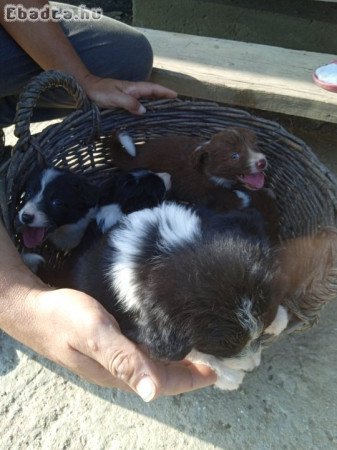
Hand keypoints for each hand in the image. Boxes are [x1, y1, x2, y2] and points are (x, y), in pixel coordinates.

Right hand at [25, 288, 216, 400]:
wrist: (34, 308)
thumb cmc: (63, 317)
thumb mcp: (94, 333)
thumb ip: (121, 359)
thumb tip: (152, 393)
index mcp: (119, 371)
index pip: (167, 382)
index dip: (196, 378)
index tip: (223, 369)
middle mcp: (121, 368)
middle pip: (166, 374)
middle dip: (194, 369)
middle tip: (223, 354)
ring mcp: (116, 356)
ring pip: (157, 362)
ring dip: (182, 357)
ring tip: (206, 343)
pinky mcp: (111, 342)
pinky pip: (145, 349)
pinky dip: (165, 344)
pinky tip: (173, 332)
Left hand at [81, 74, 176, 114]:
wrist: (87, 89)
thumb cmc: (100, 92)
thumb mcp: (115, 98)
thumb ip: (129, 103)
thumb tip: (144, 111)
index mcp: (134, 88)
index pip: (153, 89)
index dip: (165, 92)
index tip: (176, 96)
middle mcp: (134, 91)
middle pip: (153, 93)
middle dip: (164, 97)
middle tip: (176, 105)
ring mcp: (129, 95)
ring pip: (147, 99)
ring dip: (157, 102)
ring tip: (166, 110)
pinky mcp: (125, 100)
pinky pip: (140, 104)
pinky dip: (147, 107)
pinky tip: (148, 114)